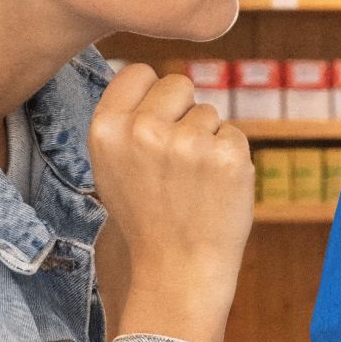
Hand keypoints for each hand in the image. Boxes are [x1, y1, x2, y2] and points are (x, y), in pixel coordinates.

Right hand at [88, 64, 253, 341]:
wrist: (177, 269)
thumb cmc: (147, 216)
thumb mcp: (113, 165)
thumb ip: (128, 120)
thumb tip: (152, 77)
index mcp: (106, 128)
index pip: (139, 72)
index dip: (152, 95)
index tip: (156, 122)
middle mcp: (144, 129)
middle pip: (178, 84)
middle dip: (183, 113)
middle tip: (176, 160)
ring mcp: (188, 142)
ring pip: (209, 112)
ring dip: (207, 140)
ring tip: (192, 183)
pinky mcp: (227, 156)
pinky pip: (234, 135)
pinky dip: (231, 158)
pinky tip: (214, 190)